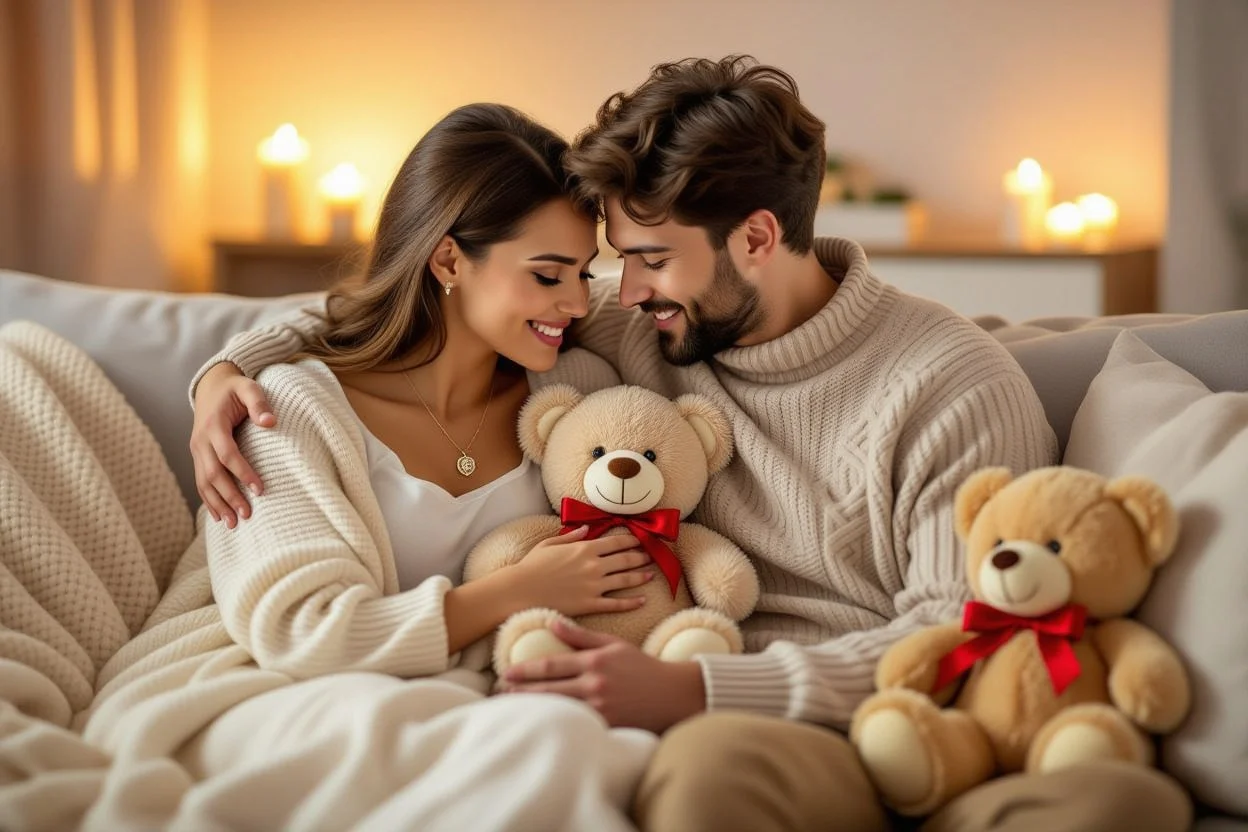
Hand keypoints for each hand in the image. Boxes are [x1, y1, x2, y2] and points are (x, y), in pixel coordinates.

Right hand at [189, 362, 275, 526]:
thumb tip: (270, 422)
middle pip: (213, 474)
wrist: (211, 388)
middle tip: (247, 515)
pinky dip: (208, 500)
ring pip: (203, 482)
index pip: (227, 454)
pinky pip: (200, 482)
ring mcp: (196, 450)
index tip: (260, 490)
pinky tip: (218, 516)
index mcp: (213, 425)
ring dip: (217, 504)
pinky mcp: (198, 457)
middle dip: (229, 496)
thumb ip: (259, 403)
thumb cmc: (235, 390)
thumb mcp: (249, 388)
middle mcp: (200, 441)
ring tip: (232, 524)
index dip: (243, 472)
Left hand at [499, 620, 705, 732]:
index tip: (505, 672)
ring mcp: (600, 709)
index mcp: (594, 662)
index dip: (525, 670)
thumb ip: (581, 636)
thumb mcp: (613, 645)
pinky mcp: (606, 727)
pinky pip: (574, 725)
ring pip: (557, 709)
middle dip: (520, 692)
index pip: (551, 666)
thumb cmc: (641, 667)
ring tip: (510, 709)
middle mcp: (595, 685)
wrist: (673, 695)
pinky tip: (538, 724)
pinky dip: (554, 723)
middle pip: (548, 690)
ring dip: (531, 709)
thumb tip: (551, 624)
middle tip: (498, 693)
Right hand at [508, 528, 653, 616]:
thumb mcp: (549, 544)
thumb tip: (585, 529)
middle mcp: (593, 565)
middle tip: (651, 556)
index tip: (641, 540)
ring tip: (650, 574)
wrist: (519, 591)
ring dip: (640, 576)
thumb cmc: (530, 566)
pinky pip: (616, 604)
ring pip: (625, 580)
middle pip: (625, 560)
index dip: (632, 541)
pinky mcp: (590, 604)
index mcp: (584, 548)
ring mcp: (593, 586)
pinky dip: (632, 602)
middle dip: (641, 557)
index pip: (616, 542)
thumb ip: (570, 536)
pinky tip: (642, 600)